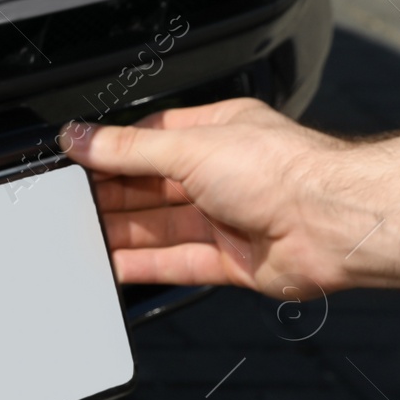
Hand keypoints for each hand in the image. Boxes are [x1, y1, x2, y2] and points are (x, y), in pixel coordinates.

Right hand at [61, 98, 366, 295]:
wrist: (330, 224)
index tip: (75, 162)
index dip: (112, 152)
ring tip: (81, 238)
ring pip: (160, 228)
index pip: (151, 140)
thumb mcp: (191, 146)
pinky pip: (176, 264)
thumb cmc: (282, 172)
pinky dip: (143, 266)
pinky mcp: (229, 261)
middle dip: (112, 196)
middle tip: (69, 204)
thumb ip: (130, 149)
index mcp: (218, 133)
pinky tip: (112, 266)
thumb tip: (82, 138)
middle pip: (151, 188)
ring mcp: (226, 220)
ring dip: (122, 233)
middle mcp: (223, 175)